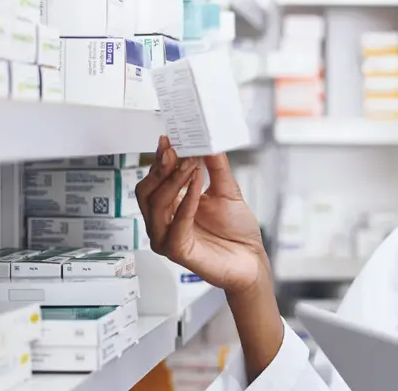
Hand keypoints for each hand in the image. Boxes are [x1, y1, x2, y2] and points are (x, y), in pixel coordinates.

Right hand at [136, 136, 268, 295]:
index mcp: (170, 206)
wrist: (251, 258)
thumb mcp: (226, 189)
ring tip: (190, 165)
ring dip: (173, 182)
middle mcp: (163, 222)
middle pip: (146, 192)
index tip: (168, 140)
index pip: (154, 180)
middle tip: (176, 151)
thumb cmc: (236, 229)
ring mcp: (166, 237)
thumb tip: (207, 141)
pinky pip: (175, 225)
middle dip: (160, 169)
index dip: (159, 159)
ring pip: (156, 206)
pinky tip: (196, 187)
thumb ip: (215, 166)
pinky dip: (185, 203)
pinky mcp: (177, 251)